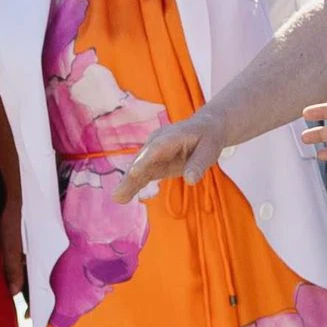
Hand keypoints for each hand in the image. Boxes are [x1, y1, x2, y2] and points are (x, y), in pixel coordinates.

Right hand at [112, 111, 227, 204]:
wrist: (205, 128)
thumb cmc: (208, 138)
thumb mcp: (209, 150)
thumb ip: (198, 164)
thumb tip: (191, 180)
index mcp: (171, 137)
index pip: (156, 149)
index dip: (145, 161)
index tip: (134, 173)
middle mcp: (157, 143)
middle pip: (142, 161)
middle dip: (130, 178)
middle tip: (118, 195)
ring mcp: (153, 153)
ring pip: (139, 170)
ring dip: (128, 184)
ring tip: (117, 198)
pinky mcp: (154, 163)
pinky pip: (142, 175)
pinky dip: (134, 185)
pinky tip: (123, 197)